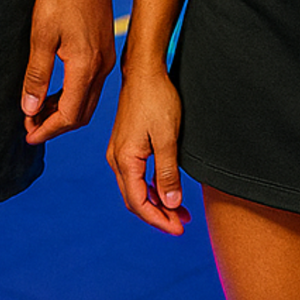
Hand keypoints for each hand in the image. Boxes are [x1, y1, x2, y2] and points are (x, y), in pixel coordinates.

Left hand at [20, 0, 115, 144]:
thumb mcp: (42, 35)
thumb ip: (37, 75)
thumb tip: (30, 108)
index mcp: (85, 67)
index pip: (69, 115)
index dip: (47, 129)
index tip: (28, 134)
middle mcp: (101, 68)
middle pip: (81, 114)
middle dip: (55, 125)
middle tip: (30, 126)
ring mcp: (106, 59)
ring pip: (86, 100)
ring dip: (64, 111)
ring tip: (38, 110)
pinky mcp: (105, 50)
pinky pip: (91, 85)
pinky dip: (72, 95)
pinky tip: (55, 90)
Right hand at [106, 64, 190, 234]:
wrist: (144, 71)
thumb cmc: (157, 100)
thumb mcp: (168, 138)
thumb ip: (167, 173)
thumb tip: (171, 204)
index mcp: (124, 159)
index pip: (139, 203)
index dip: (159, 220)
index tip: (180, 228)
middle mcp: (116, 158)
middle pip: (134, 200)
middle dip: (159, 216)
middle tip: (183, 223)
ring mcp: (119, 151)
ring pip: (135, 189)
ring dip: (157, 203)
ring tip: (181, 211)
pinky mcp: (126, 145)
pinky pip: (136, 176)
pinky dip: (152, 187)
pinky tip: (168, 190)